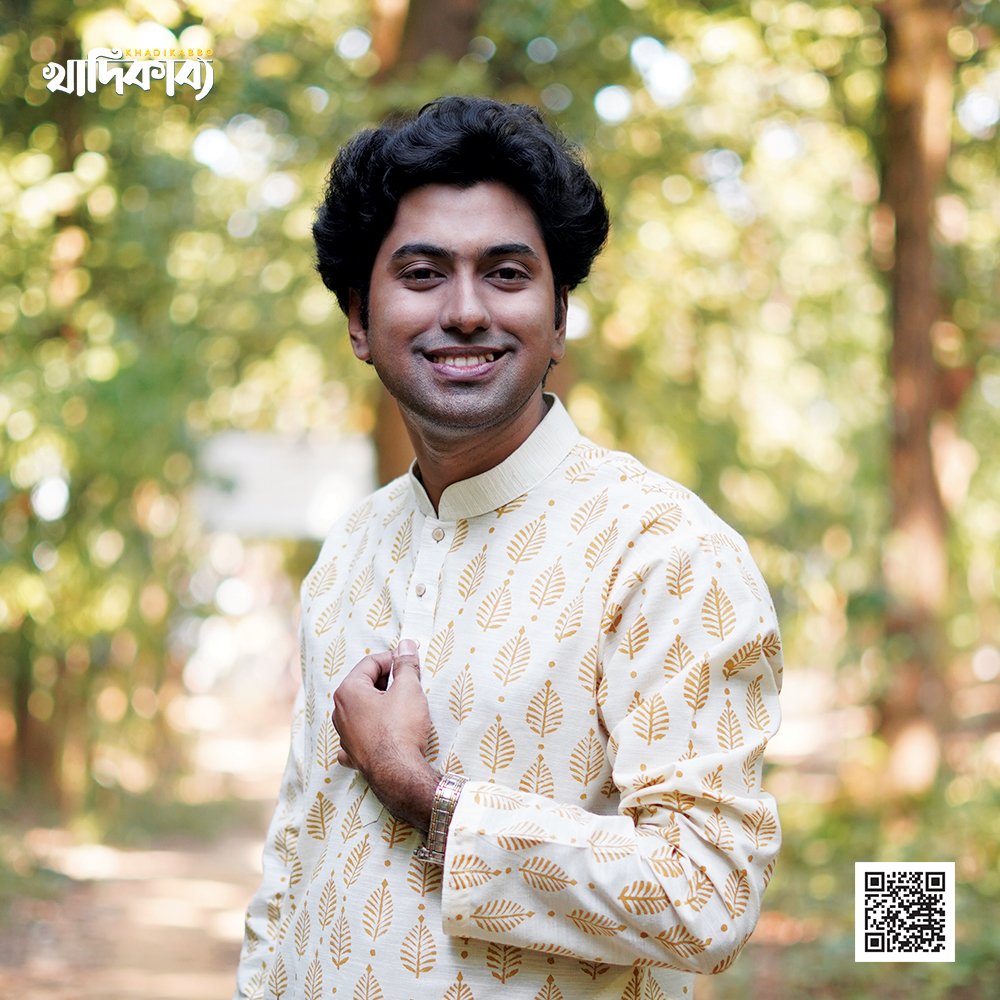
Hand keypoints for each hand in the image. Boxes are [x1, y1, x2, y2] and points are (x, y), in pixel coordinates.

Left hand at [331, 639, 437, 831]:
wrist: (398, 773)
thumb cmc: (401, 728)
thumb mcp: (408, 689)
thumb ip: (406, 665)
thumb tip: (406, 645)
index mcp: (348, 691)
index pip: (371, 663)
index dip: (393, 660)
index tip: (410, 665)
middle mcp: (339, 711)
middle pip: (364, 685)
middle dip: (387, 682)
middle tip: (409, 686)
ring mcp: (343, 735)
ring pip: (362, 710)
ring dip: (380, 705)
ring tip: (402, 708)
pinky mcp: (352, 755)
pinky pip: (358, 736)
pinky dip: (370, 731)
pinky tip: (381, 734)